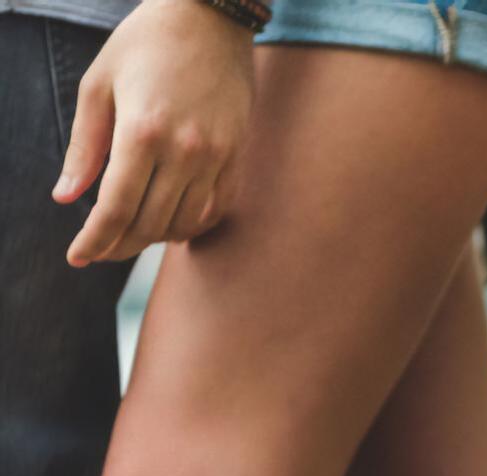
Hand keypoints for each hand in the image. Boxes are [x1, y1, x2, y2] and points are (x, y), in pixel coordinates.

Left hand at [52, 0, 254, 266]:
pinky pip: (212, 209)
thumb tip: (66, 197)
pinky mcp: (236, 156)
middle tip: (99, 250)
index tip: (77, 256)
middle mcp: (184, 151)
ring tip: (131, 235)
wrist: (210, 20)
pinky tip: (169, 224)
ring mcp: (216, 157)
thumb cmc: (145, 44)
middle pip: (149, 224)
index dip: (94, 240)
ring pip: (183, 223)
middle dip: (119, 245)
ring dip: (153, 238)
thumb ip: (84, 146)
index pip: (115, 208)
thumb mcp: (99, 85)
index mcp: (142, 131)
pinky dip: (188, 225)